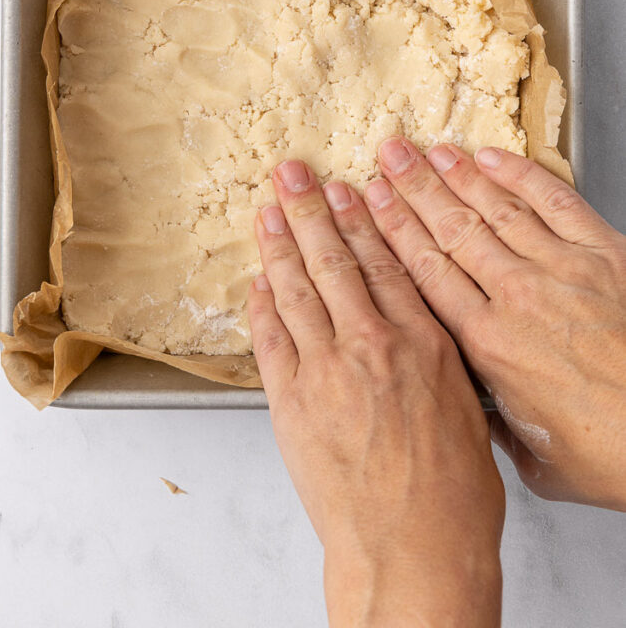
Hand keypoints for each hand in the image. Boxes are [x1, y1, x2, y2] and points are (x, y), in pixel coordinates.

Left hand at [248, 160, 504, 627]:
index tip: (345, 190)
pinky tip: (256, 281)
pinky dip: (261, 306)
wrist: (413, 548)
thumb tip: (414, 329)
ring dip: (278, 246)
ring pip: (296, 290)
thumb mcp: (466, 407)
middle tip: (291, 174)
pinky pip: (270, 340)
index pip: (383, 263)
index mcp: (422, 342)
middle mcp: (372, 345)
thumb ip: (434, 357)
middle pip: (333, 262)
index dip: (359, 221)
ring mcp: (326, 370)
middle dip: (309, 211)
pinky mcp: (291, 402)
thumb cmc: (452, 494)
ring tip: (267, 211)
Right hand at [364, 137, 625, 509]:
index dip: (394, 228)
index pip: (426, 270)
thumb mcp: (533, 458)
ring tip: (429, 150)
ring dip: (457, 175)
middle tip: (388, 156)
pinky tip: (494, 158)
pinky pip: (554, 201)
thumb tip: (473, 408)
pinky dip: (521, 175)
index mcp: (488, 345)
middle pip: (450, 229)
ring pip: (494, 210)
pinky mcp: (605, 255)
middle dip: (413, 187)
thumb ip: (493, 421)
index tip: (373, 202)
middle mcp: (516, 298)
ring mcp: (561, 270)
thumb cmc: (611, 453)